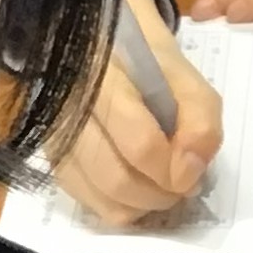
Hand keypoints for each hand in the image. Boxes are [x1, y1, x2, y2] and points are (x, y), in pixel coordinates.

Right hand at [52, 0, 225, 227]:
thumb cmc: (145, 61)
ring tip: (162, 188)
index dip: (174, 169)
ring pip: (102, 200)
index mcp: (103, 79)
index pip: (140, 144)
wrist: (98, 45)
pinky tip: (136, 189)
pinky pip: (88, 204)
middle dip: (161, 194)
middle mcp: (70, 111)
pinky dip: (121, 207)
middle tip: (181, 185)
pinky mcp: (52, 159)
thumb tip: (189, 174)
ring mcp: (56, 139)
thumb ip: (200, 120)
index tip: (192, 170)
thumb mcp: (185, 76)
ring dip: (144, 205)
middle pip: (118, 180)